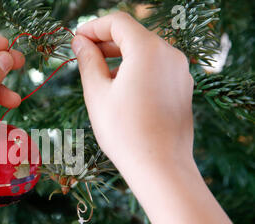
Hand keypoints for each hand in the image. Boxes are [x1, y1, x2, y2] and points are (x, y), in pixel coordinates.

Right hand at [71, 12, 193, 173]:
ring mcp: (180, 71)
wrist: (160, 166)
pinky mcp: (183, 87)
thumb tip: (80, 43)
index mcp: (148, 49)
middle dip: (105, 41)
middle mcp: (170, 53)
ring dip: (120, 56)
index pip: (118, 22)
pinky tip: (121, 88)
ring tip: (99, 75)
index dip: (93, 27)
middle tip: (82, 56)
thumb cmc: (125, 132)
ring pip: (145, 51)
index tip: (76, 39)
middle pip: (133, 34)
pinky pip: (157, 67)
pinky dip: (137, 69)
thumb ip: (88, 61)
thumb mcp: (97, 94)